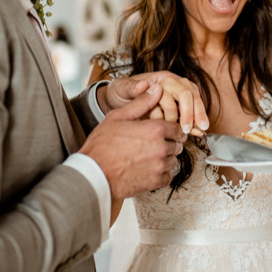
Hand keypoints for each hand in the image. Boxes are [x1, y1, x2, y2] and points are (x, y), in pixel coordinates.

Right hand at [80, 83, 188, 198]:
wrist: (94, 174)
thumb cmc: (102, 145)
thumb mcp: (118, 117)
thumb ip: (141, 103)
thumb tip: (156, 89)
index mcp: (155, 129)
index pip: (177, 128)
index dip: (172, 130)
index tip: (165, 132)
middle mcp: (161, 147)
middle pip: (177, 144)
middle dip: (169, 143)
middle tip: (153, 145)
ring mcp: (160, 166)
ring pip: (173, 160)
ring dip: (165, 158)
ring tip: (147, 157)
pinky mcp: (156, 182)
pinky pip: (168, 176)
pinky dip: (161, 174)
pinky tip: (147, 169)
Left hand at [100, 71, 208, 135]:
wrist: (116, 100)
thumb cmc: (120, 91)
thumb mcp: (121, 88)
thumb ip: (132, 88)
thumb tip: (143, 86)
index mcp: (163, 78)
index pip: (182, 91)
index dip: (185, 109)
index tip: (182, 125)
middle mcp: (174, 84)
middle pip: (191, 97)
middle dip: (193, 115)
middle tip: (188, 131)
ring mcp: (176, 96)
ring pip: (194, 104)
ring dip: (196, 119)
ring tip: (198, 133)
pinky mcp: (176, 107)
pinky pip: (189, 114)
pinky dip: (194, 124)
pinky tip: (198, 133)